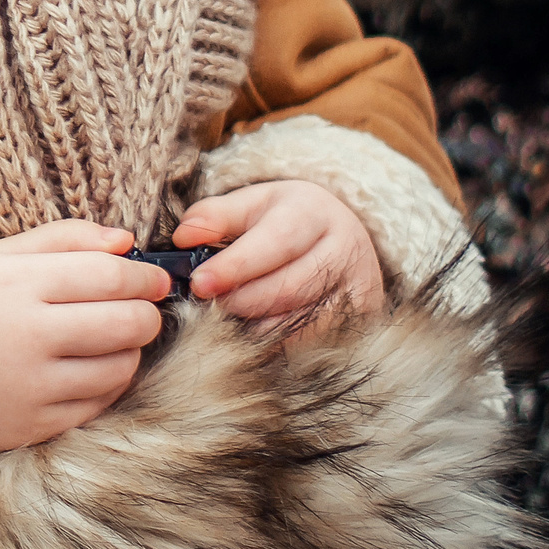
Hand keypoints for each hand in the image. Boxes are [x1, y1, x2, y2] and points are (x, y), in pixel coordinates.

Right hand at [0, 220, 169, 453]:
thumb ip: (61, 239)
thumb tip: (126, 240)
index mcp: (14, 282)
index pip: (107, 274)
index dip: (143, 274)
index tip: (155, 277)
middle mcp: (25, 333)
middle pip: (125, 322)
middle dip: (148, 313)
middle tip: (143, 309)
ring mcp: (30, 384)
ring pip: (121, 366)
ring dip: (130, 350)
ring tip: (112, 338)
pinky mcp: (33, 424)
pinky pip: (99, 403)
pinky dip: (107, 384)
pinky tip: (90, 368)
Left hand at [171, 179, 383, 324]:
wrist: (343, 234)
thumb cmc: (285, 219)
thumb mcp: (251, 204)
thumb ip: (213, 216)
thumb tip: (183, 237)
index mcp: (312, 212)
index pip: (274, 243)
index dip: (235, 267)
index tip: (200, 283)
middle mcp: (345, 248)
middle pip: (289, 287)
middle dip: (241, 301)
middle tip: (208, 306)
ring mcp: (360, 286)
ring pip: (303, 320)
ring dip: (258, 326)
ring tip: (227, 321)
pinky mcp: (364, 317)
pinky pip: (316, 341)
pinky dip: (280, 343)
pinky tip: (256, 336)